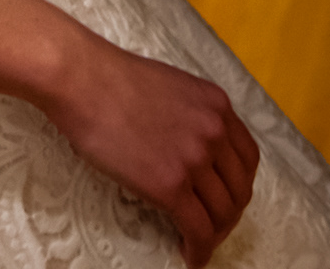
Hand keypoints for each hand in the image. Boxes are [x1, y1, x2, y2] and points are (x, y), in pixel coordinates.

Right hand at [44, 31, 257, 263]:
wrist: (82, 80)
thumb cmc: (113, 79)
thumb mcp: (172, 87)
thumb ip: (193, 115)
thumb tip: (191, 145)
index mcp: (216, 105)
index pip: (247, 158)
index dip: (238, 186)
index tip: (224, 198)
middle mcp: (214, 132)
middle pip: (238, 190)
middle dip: (227, 215)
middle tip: (210, 226)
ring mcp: (195, 160)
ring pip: (222, 214)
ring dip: (213, 235)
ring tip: (196, 243)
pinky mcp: (171, 186)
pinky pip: (198, 231)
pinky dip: (198, 251)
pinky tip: (189, 256)